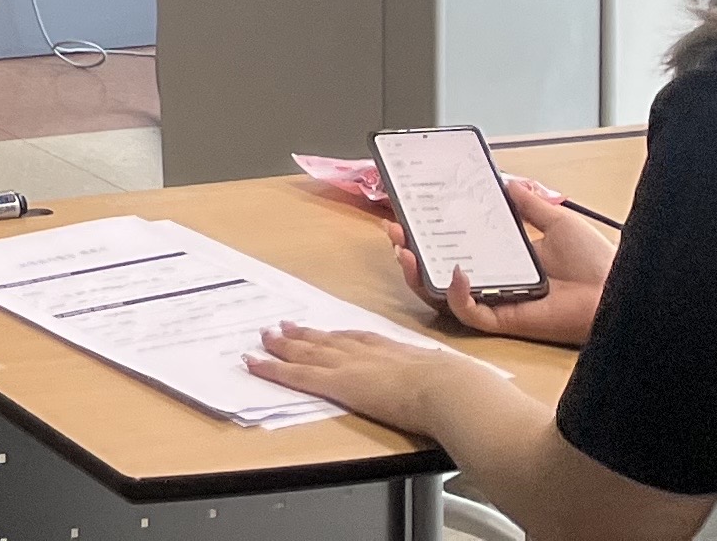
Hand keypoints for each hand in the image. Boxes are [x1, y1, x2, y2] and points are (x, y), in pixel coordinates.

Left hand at [246, 320, 458, 430]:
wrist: (452, 391)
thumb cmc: (463, 389)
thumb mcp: (456, 379)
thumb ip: (449, 382)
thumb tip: (462, 390)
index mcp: (397, 351)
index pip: (360, 339)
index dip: (340, 336)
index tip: (328, 331)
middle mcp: (368, 353)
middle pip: (329, 340)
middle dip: (305, 334)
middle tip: (283, 326)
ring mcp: (350, 365)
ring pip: (307, 352)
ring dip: (284, 345)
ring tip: (266, 336)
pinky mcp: (337, 383)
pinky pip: (296, 375)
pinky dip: (271, 369)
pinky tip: (253, 363)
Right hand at [372, 180, 608, 346]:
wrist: (621, 291)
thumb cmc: (596, 262)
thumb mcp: (556, 221)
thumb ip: (529, 204)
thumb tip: (506, 181)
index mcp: (504, 260)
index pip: (455, 247)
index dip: (429, 233)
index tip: (410, 212)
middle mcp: (495, 282)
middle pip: (438, 273)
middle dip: (410, 254)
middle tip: (394, 232)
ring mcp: (496, 302)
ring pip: (442, 296)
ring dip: (418, 276)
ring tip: (405, 252)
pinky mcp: (505, 319)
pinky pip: (469, 313)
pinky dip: (455, 294)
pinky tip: (455, 272)